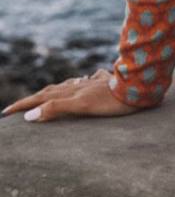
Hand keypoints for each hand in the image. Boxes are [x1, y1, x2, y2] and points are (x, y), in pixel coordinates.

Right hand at [1, 68, 140, 121]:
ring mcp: (92, 83)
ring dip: (54, 91)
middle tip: (19, 107)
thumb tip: (29, 116)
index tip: (6, 113)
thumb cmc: (111, 101)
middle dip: (34, 99)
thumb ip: (56, 108)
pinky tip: (84, 80)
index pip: (40, 99)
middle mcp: (78, 85)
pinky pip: (88, 80)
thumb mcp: (82, 106)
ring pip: (67, 85)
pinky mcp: (106, 83)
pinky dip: (79, 83)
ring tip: (46, 95)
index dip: (22, 106)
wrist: (139, 87)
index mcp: (70, 92)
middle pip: (51, 91)